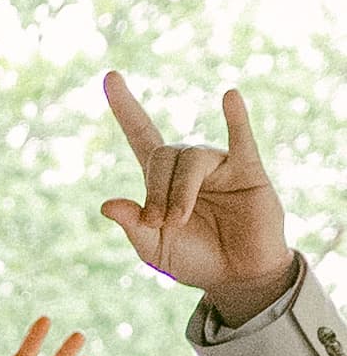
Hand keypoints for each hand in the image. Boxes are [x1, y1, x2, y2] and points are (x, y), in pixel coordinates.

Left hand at [101, 74, 294, 324]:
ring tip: (180, 220)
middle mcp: (190, 165)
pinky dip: (236, 118)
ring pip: (191, 160)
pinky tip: (229, 97)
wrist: (237, 277)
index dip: (125, 108)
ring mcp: (220, 164)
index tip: (110, 78)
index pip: (141, 134)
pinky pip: (241, 139)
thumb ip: (133, 226)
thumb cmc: (195, 259)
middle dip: (155, 191)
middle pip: (163, 155)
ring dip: (180, 192)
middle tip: (161, 223)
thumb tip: (106, 204)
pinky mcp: (248, 170)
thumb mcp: (154, 249)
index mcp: (162, 180)